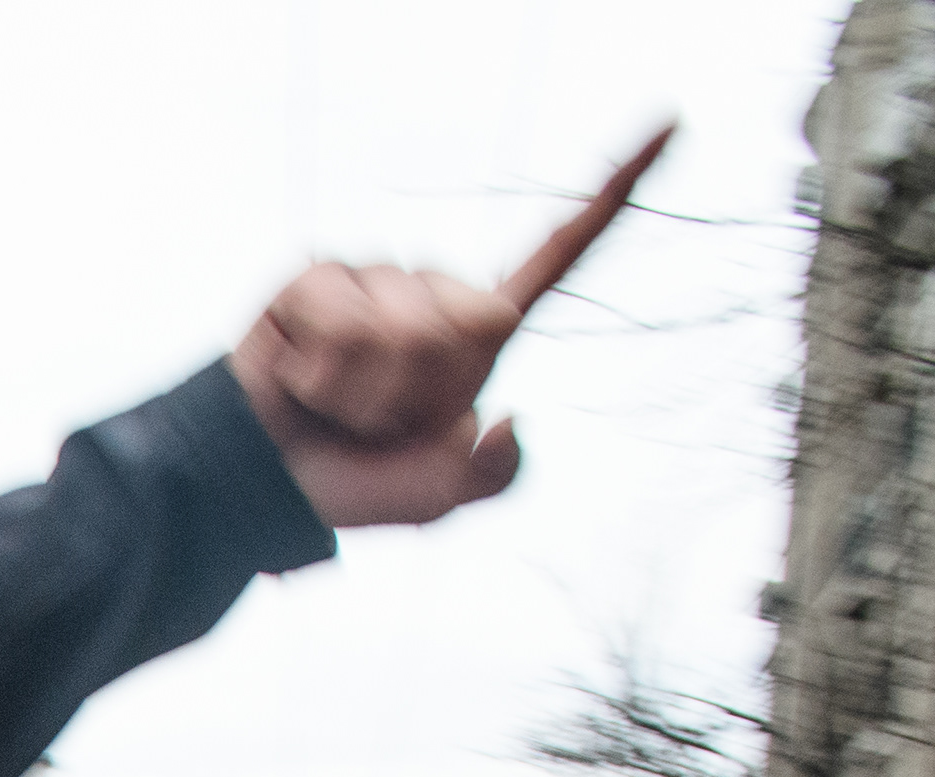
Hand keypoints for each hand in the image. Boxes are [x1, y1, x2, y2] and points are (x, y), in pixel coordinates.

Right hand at [231, 127, 669, 526]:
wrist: (261, 488)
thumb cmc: (348, 486)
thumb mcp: (437, 500)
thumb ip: (490, 476)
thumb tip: (506, 420)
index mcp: (478, 330)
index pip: (559, 253)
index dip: (615, 190)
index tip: (673, 119)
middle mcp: (433, 290)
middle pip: (477, 321)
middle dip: (428, 391)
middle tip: (379, 419)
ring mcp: (375, 276)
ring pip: (409, 328)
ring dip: (370, 393)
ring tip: (337, 406)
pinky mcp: (317, 276)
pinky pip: (348, 321)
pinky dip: (328, 376)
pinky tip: (303, 382)